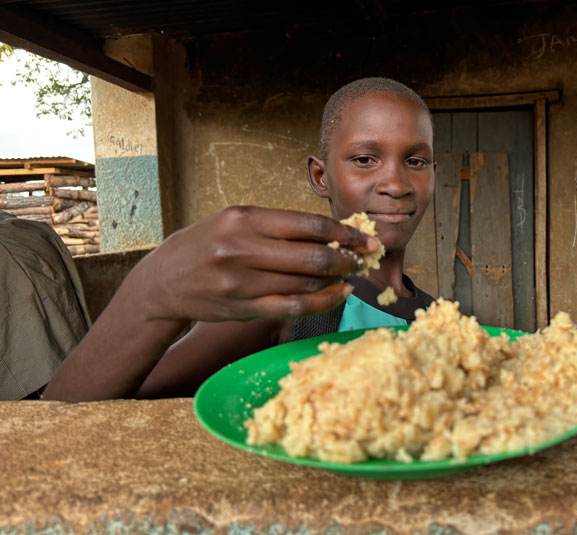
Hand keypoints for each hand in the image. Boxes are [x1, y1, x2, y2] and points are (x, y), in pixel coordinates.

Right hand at [127, 206, 378, 321]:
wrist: (162, 282)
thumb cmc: (205, 246)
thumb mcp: (233, 221)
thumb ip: (276, 226)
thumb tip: (330, 232)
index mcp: (244, 219)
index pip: (308, 225)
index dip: (343, 232)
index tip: (363, 236)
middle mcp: (243, 249)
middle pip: (313, 256)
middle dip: (348, 257)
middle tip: (365, 257)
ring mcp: (242, 282)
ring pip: (307, 283)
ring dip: (338, 280)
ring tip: (352, 274)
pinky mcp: (243, 309)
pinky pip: (294, 308)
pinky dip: (323, 302)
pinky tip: (338, 294)